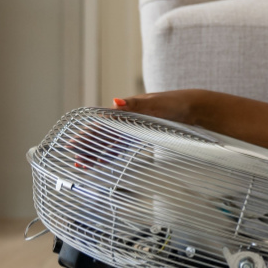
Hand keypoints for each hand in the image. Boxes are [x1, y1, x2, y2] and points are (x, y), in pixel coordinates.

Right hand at [66, 90, 206, 168]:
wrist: (195, 107)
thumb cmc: (176, 103)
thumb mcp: (157, 104)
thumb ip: (136, 104)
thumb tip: (115, 102)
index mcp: (127, 109)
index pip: (101, 123)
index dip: (86, 134)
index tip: (71, 145)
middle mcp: (128, 118)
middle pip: (102, 134)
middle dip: (87, 147)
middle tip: (75, 161)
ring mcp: (134, 127)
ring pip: (110, 142)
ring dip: (96, 153)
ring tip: (83, 165)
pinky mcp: (143, 134)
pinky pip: (123, 146)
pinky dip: (111, 154)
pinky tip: (103, 162)